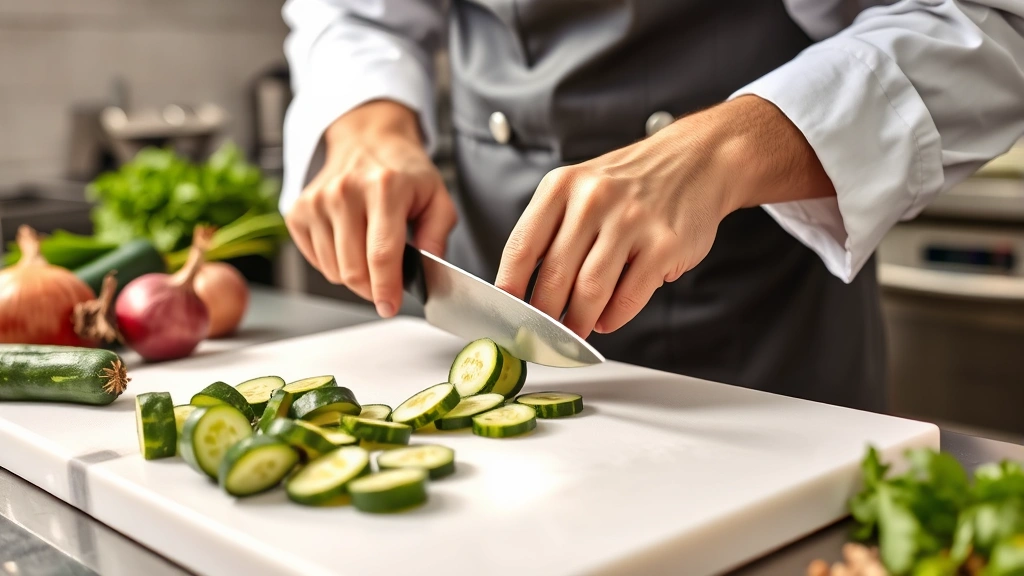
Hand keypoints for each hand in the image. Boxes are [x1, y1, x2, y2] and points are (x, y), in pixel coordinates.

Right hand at [285, 100, 456, 317]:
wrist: (367, 140)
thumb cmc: (404, 172)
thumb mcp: (437, 197)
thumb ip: (438, 237)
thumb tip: (427, 273)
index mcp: (384, 188)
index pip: (381, 254)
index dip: (385, 289)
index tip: (388, 307)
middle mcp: (345, 192)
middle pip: (353, 270)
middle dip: (372, 289)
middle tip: (386, 283)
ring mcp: (317, 201)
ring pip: (333, 271)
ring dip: (355, 275)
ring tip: (369, 250)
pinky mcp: (298, 210)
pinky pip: (316, 260)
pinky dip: (334, 262)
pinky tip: (349, 241)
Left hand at [495, 95, 835, 337]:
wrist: (697, 160)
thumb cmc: (629, 185)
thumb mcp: (579, 190)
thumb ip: (552, 233)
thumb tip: (523, 293)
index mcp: (562, 186)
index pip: (521, 249)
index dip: (509, 291)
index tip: (506, 317)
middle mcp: (594, 199)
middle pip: (554, 276)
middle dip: (544, 317)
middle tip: (541, 336)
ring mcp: (632, 220)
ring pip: (590, 291)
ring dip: (578, 323)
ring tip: (574, 332)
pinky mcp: (665, 244)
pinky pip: (629, 297)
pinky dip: (613, 318)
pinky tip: (606, 320)